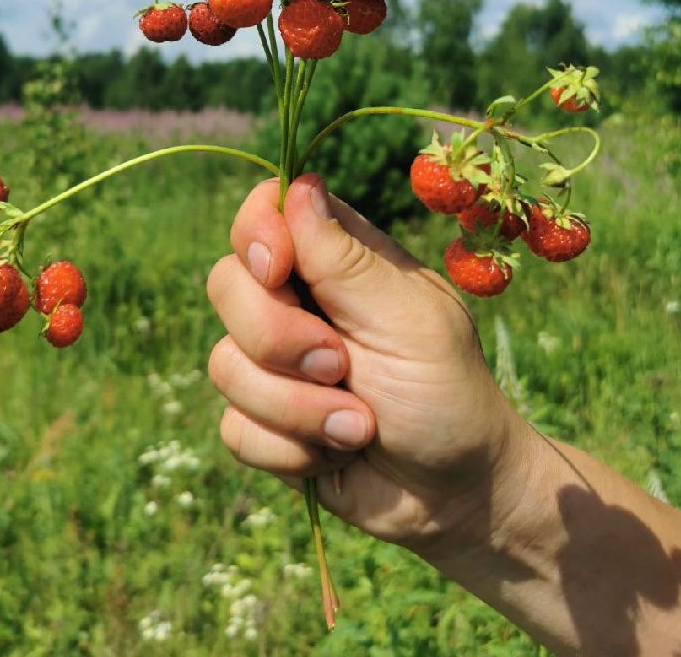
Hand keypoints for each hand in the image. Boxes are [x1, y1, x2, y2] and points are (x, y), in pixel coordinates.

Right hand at [207, 174, 529, 553]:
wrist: (455, 497)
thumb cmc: (448, 394)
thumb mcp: (407, 321)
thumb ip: (345, 260)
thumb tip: (300, 183)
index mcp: (336, 259)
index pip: (265, 210)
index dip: (255, 233)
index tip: (277, 270)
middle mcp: (297, 301)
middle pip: (226, 284)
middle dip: (278, 338)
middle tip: (341, 365)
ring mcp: (275, 362)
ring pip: (225, 364)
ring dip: (297, 408)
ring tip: (360, 426)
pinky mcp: (264, 421)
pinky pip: (234, 428)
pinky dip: (290, 450)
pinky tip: (337, 455)